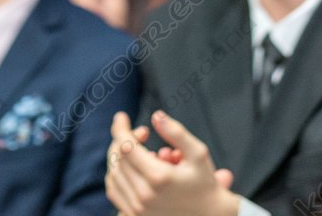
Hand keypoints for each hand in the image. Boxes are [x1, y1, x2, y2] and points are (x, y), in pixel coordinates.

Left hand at [105, 110, 238, 215]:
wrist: (208, 215)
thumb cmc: (204, 182)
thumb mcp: (198, 153)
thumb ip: (176, 132)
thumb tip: (155, 116)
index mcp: (158, 177)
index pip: (126, 146)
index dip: (121, 128)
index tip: (122, 116)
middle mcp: (144, 195)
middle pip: (117, 158)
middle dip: (124, 138)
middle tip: (143, 132)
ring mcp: (137, 208)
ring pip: (113, 174)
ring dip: (120, 156)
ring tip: (139, 149)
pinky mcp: (133, 215)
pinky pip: (114, 190)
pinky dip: (117, 174)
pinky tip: (131, 166)